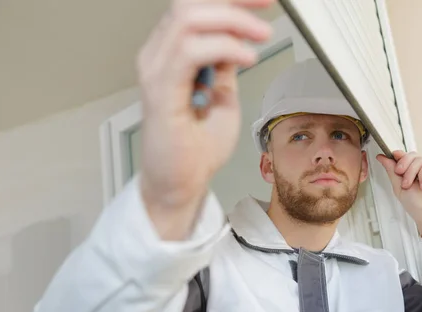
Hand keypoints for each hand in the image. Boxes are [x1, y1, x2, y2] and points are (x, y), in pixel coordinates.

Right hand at [136, 0, 273, 238]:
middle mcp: (158, 56)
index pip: (197, 8)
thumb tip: (237, 39)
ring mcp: (156, 71)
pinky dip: (223, 47)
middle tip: (265, 12)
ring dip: (233, 21)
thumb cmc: (196, 148)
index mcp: (171, 54)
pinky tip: (246, 58)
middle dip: (234, 2)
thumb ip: (225, 65)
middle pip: (191, 4)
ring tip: (261, 36)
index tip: (263, 2)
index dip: (232, 0)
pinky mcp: (160, 92)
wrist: (181, 184)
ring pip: (188, 18)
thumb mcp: (222, 95)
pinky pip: (189, 52)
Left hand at [377, 150, 421, 238]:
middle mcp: (421, 170)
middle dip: (403, 163)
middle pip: (411, 155)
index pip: (403, 158)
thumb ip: (391, 171)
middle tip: (399, 173)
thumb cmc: (417, 207)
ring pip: (419, 159)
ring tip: (409, 185)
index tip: (390, 155)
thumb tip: (381, 157)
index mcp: (410, 173)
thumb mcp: (398, 188)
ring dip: (411, 171)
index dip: (397, 155)